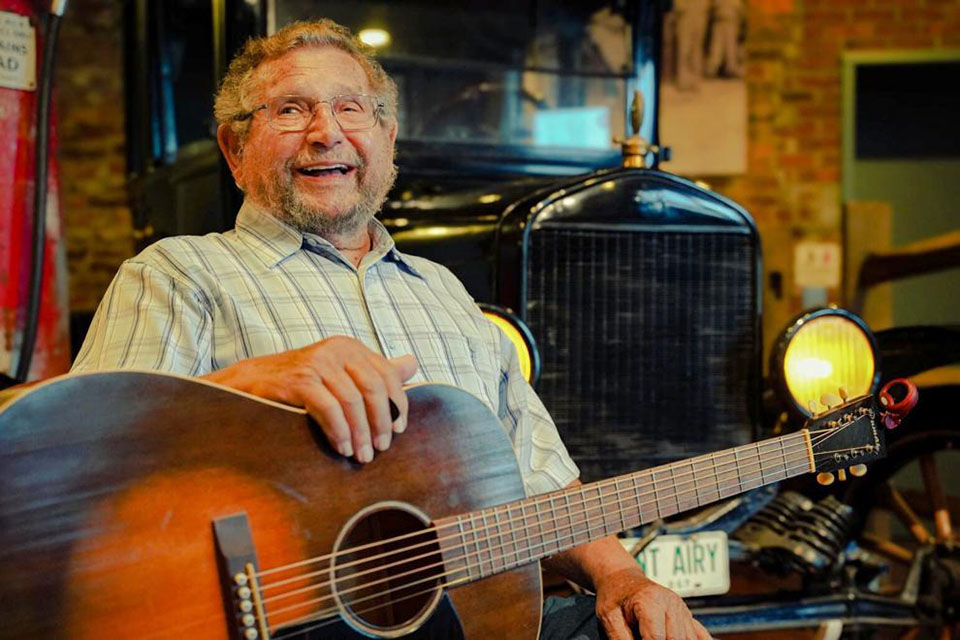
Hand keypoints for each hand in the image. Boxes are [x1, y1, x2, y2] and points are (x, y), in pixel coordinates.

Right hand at [203, 336, 417, 462]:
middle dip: (381, 423)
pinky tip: (341, 448)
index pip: (387, 375)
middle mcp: (336, 350)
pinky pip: (329, 408)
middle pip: (374, 388)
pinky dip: (339, 431)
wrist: (249, 383)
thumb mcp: (340, 374)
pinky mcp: (299, 380)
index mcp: (351, 348)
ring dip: (360, 433)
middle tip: (380, 450)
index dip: (397, 405)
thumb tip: (413, 363)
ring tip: (361, 455)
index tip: (398, 431)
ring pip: (353, 401)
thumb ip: (376, 371)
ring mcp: (317, 363)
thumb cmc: (299, 384)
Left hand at [594, 566, 710, 639]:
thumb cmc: (614, 597)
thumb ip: (621, 638)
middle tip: (643, 639)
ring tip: (649, 636)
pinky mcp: (686, 615)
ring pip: (688, 639)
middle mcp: (671, 603)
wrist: (622, 578)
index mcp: (651, 601)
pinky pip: (701, 635)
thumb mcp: (608, 617)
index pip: (657, 638)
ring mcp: (681, 609)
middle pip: (675, 639)